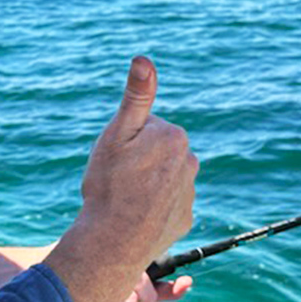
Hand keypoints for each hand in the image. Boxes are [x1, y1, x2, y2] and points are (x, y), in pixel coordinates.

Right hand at [45, 56, 199, 301]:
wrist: (113, 242)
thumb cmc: (110, 185)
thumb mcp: (117, 134)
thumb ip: (135, 97)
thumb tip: (144, 59)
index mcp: (174, 137)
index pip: (147, 126)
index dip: (126, 139)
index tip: (116, 157)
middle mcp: (190, 162)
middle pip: (157, 151)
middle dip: (138, 159)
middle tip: (116, 177)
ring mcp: (189, 194)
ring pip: (162, 178)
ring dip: (145, 183)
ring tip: (123, 199)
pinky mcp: (185, 219)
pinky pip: (165, 205)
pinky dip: (151, 207)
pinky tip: (134, 216)